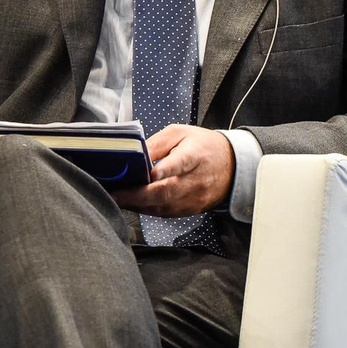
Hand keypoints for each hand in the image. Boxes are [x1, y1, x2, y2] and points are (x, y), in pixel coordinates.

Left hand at [114, 125, 234, 216]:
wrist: (231, 166)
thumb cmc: (203, 146)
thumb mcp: (181, 133)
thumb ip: (156, 143)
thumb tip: (133, 155)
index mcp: (195, 154)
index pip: (181, 163)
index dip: (165, 169)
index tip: (149, 173)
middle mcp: (197, 179)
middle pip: (166, 192)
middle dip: (137, 195)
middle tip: (115, 193)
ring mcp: (195, 198)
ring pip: (162, 207)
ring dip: (138, 204)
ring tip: (118, 198)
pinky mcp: (191, 210)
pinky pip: (164, 213)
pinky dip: (147, 209)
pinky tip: (134, 203)